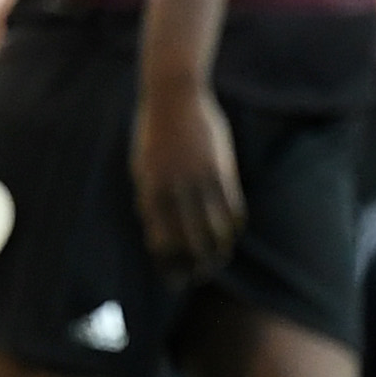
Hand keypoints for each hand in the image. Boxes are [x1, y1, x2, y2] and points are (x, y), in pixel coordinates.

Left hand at [133, 77, 244, 283]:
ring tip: (219, 260)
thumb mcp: (142, 168)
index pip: (162, 243)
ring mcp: (199, 180)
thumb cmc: (153, 134)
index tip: (175, 279)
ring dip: (218, 251)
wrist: (174, 97)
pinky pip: (233, 208)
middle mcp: (174, 190)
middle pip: (190, 242)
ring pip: (215, 230)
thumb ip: (150, 199)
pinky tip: (231, 233)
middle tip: (200, 276)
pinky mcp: (221, 169)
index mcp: (150, 192)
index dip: (170, 266)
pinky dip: (233, 226)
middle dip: (195, 266)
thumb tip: (158, 231)